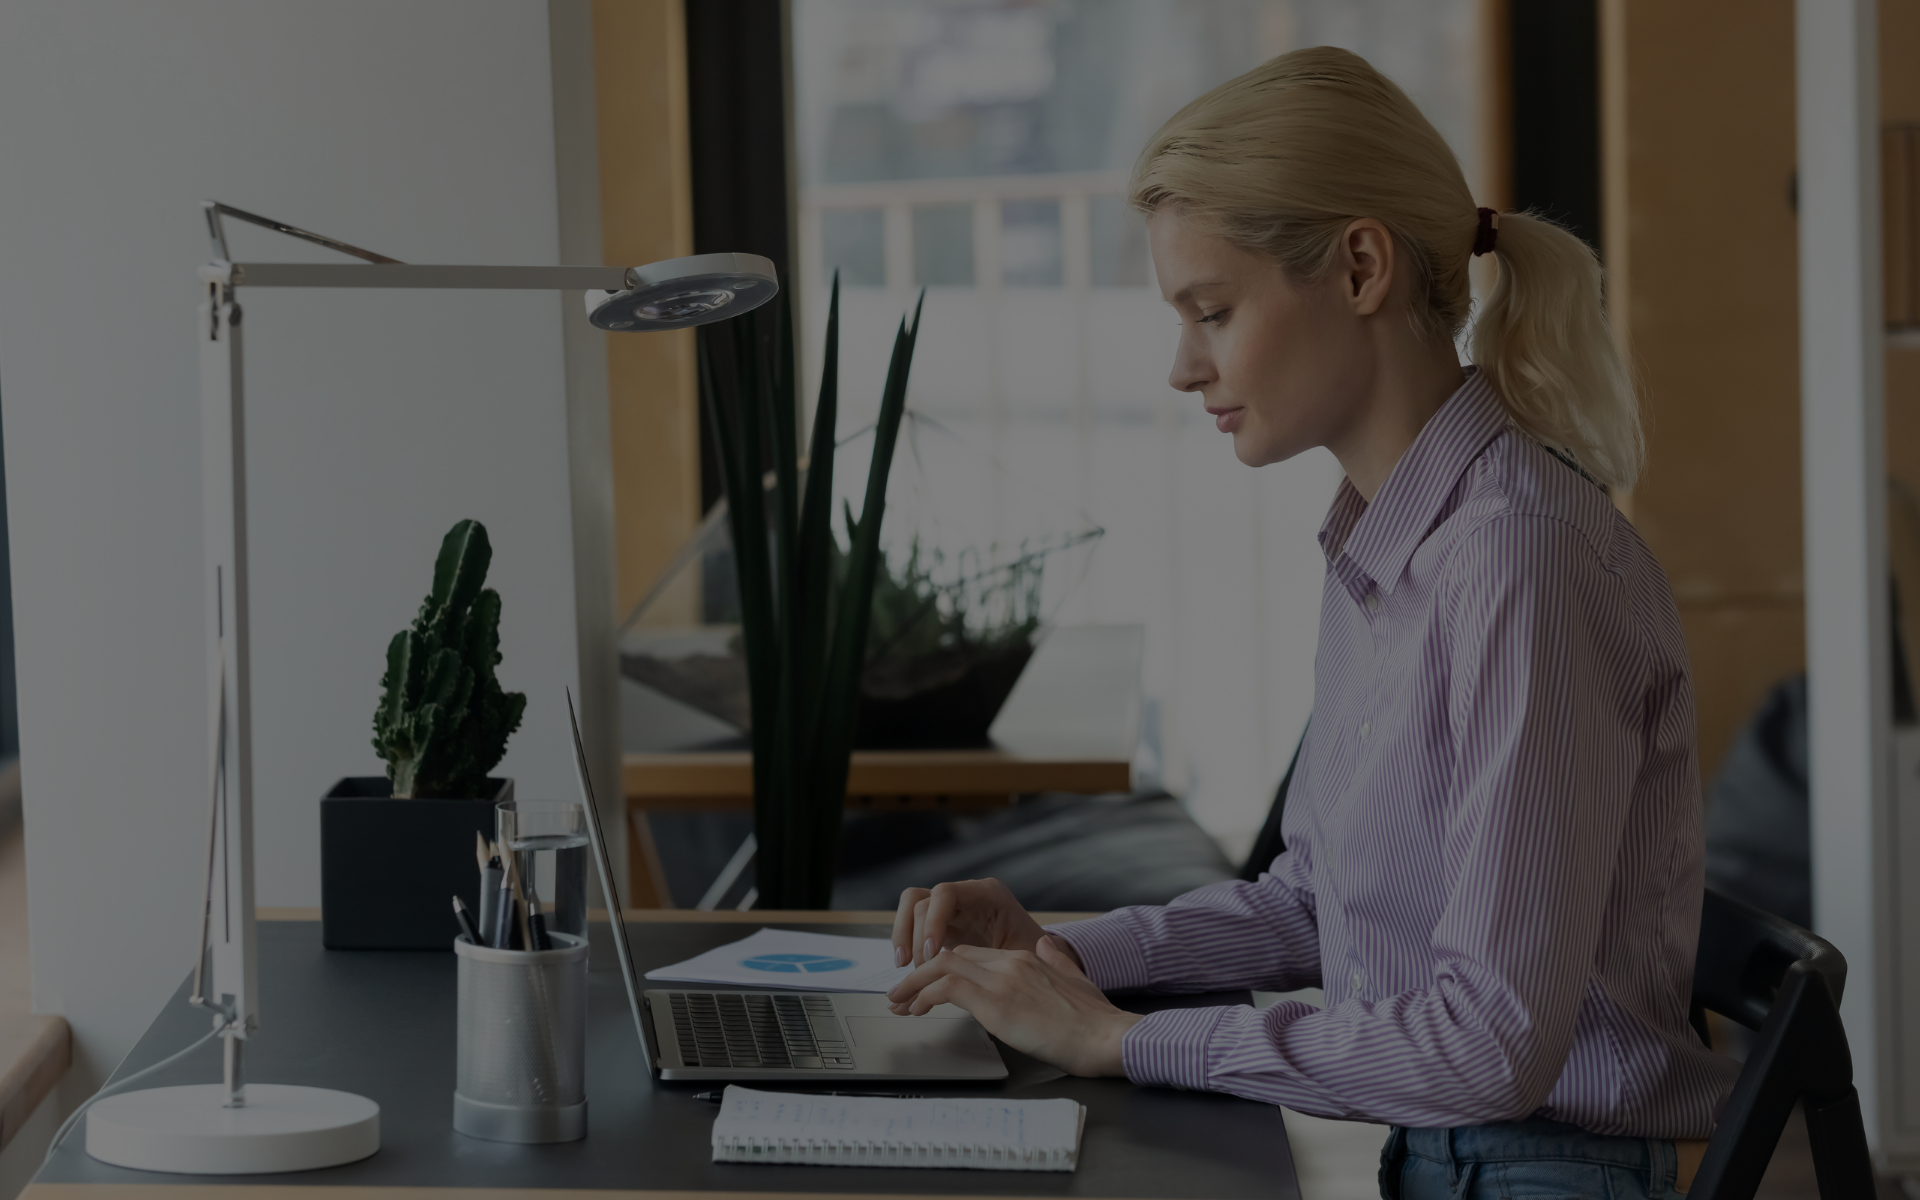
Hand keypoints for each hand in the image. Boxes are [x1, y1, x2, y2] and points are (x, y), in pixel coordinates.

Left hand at [885, 936, 1140, 1076]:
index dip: (945, 967)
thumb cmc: (1094, 1020)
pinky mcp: (995, 1002)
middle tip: (901, 994)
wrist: (1105, 1036)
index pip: (973, 953)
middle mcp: (1011, 962)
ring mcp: (1002, 980)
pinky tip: (917, 1009)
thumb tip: (1048, 945)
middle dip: (921, 974)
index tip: (928, 985)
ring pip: (942, 966)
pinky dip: (925, 996)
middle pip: (952, 956)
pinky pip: (947, 988)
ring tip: (898, 1003)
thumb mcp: (1077, 979)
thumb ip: (1057, 960)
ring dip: (914, 984)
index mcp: (1027, 958)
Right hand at [891, 878, 1069, 967]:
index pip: (946, 894)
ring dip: (902, 936)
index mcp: (988, 894)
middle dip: (913, 935)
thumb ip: (998, 957)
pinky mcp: (942, 924)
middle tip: (917, 968)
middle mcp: (966, 895)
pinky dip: (906, 943)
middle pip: (921, 900)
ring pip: (911, 908)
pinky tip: (908, 968)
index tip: (931, 953)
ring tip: (904, 967)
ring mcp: (951, 908)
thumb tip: (973, 967)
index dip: (933, 921)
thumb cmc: (1034, 957)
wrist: (1036, 962)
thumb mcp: (1023, 954)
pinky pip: (913, 925)